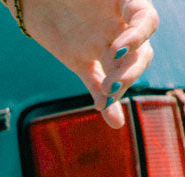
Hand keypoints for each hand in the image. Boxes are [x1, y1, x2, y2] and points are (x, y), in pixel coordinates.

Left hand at [15, 0, 159, 127]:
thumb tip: (111, 18)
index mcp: (121, 2)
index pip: (145, 20)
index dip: (138, 37)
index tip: (117, 51)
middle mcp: (116, 26)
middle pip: (140, 53)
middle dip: (130, 71)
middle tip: (110, 84)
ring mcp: (99, 45)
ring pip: (121, 71)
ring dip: (119, 87)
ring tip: (106, 97)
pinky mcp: (80, 61)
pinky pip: (96, 83)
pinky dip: (104, 100)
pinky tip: (108, 116)